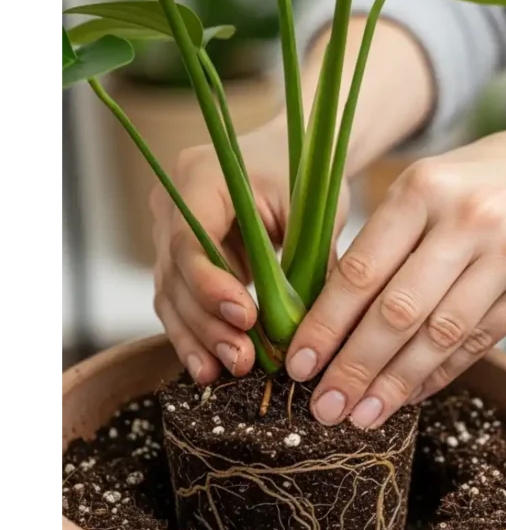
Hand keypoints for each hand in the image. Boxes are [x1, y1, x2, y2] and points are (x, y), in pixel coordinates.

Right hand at [151, 117, 348, 384]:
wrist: (286, 157)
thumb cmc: (305, 174)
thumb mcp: (313, 209)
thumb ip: (309, 262)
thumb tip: (313, 332)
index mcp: (199, 176)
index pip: (189, 238)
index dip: (211, 284)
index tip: (247, 316)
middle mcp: (171, 204)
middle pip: (176, 274)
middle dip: (208, 323)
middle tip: (241, 358)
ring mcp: (167, 232)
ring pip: (171, 296)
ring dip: (197, 338)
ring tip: (223, 372)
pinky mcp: (178, 261)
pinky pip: (179, 303)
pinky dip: (195, 335)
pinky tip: (209, 368)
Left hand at [285, 104, 505, 427]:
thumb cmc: (483, 178)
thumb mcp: (429, 185)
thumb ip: (386, 240)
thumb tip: (331, 316)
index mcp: (422, 188)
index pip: (361, 269)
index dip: (325, 325)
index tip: (299, 365)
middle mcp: (467, 218)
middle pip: (397, 311)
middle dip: (354, 368)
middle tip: (325, 408)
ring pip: (440, 334)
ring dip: (396, 383)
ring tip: (364, 416)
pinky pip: (482, 340)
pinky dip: (442, 372)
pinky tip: (412, 393)